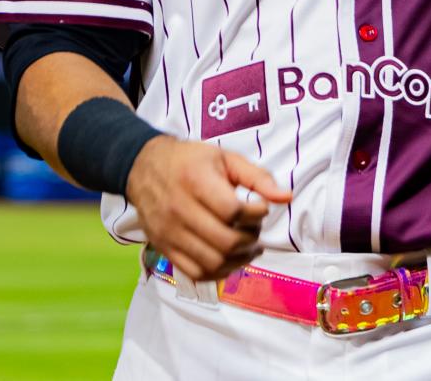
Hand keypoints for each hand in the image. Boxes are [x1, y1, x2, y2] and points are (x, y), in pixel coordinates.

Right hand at [125, 137, 292, 281]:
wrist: (144, 168)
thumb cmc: (190, 161)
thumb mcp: (224, 158)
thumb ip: (257, 177)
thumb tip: (287, 198)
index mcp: (195, 181)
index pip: (233, 211)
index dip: (255, 214)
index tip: (260, 208)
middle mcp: (179, 209)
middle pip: (226, 241)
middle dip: (251, 239)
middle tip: (255, 230)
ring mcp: (170, 233)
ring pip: (213, 262)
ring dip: (239, 260)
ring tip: (248, 247)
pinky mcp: (165, 248)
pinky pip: (197, 273)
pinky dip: (220, 272)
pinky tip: (230, 259)